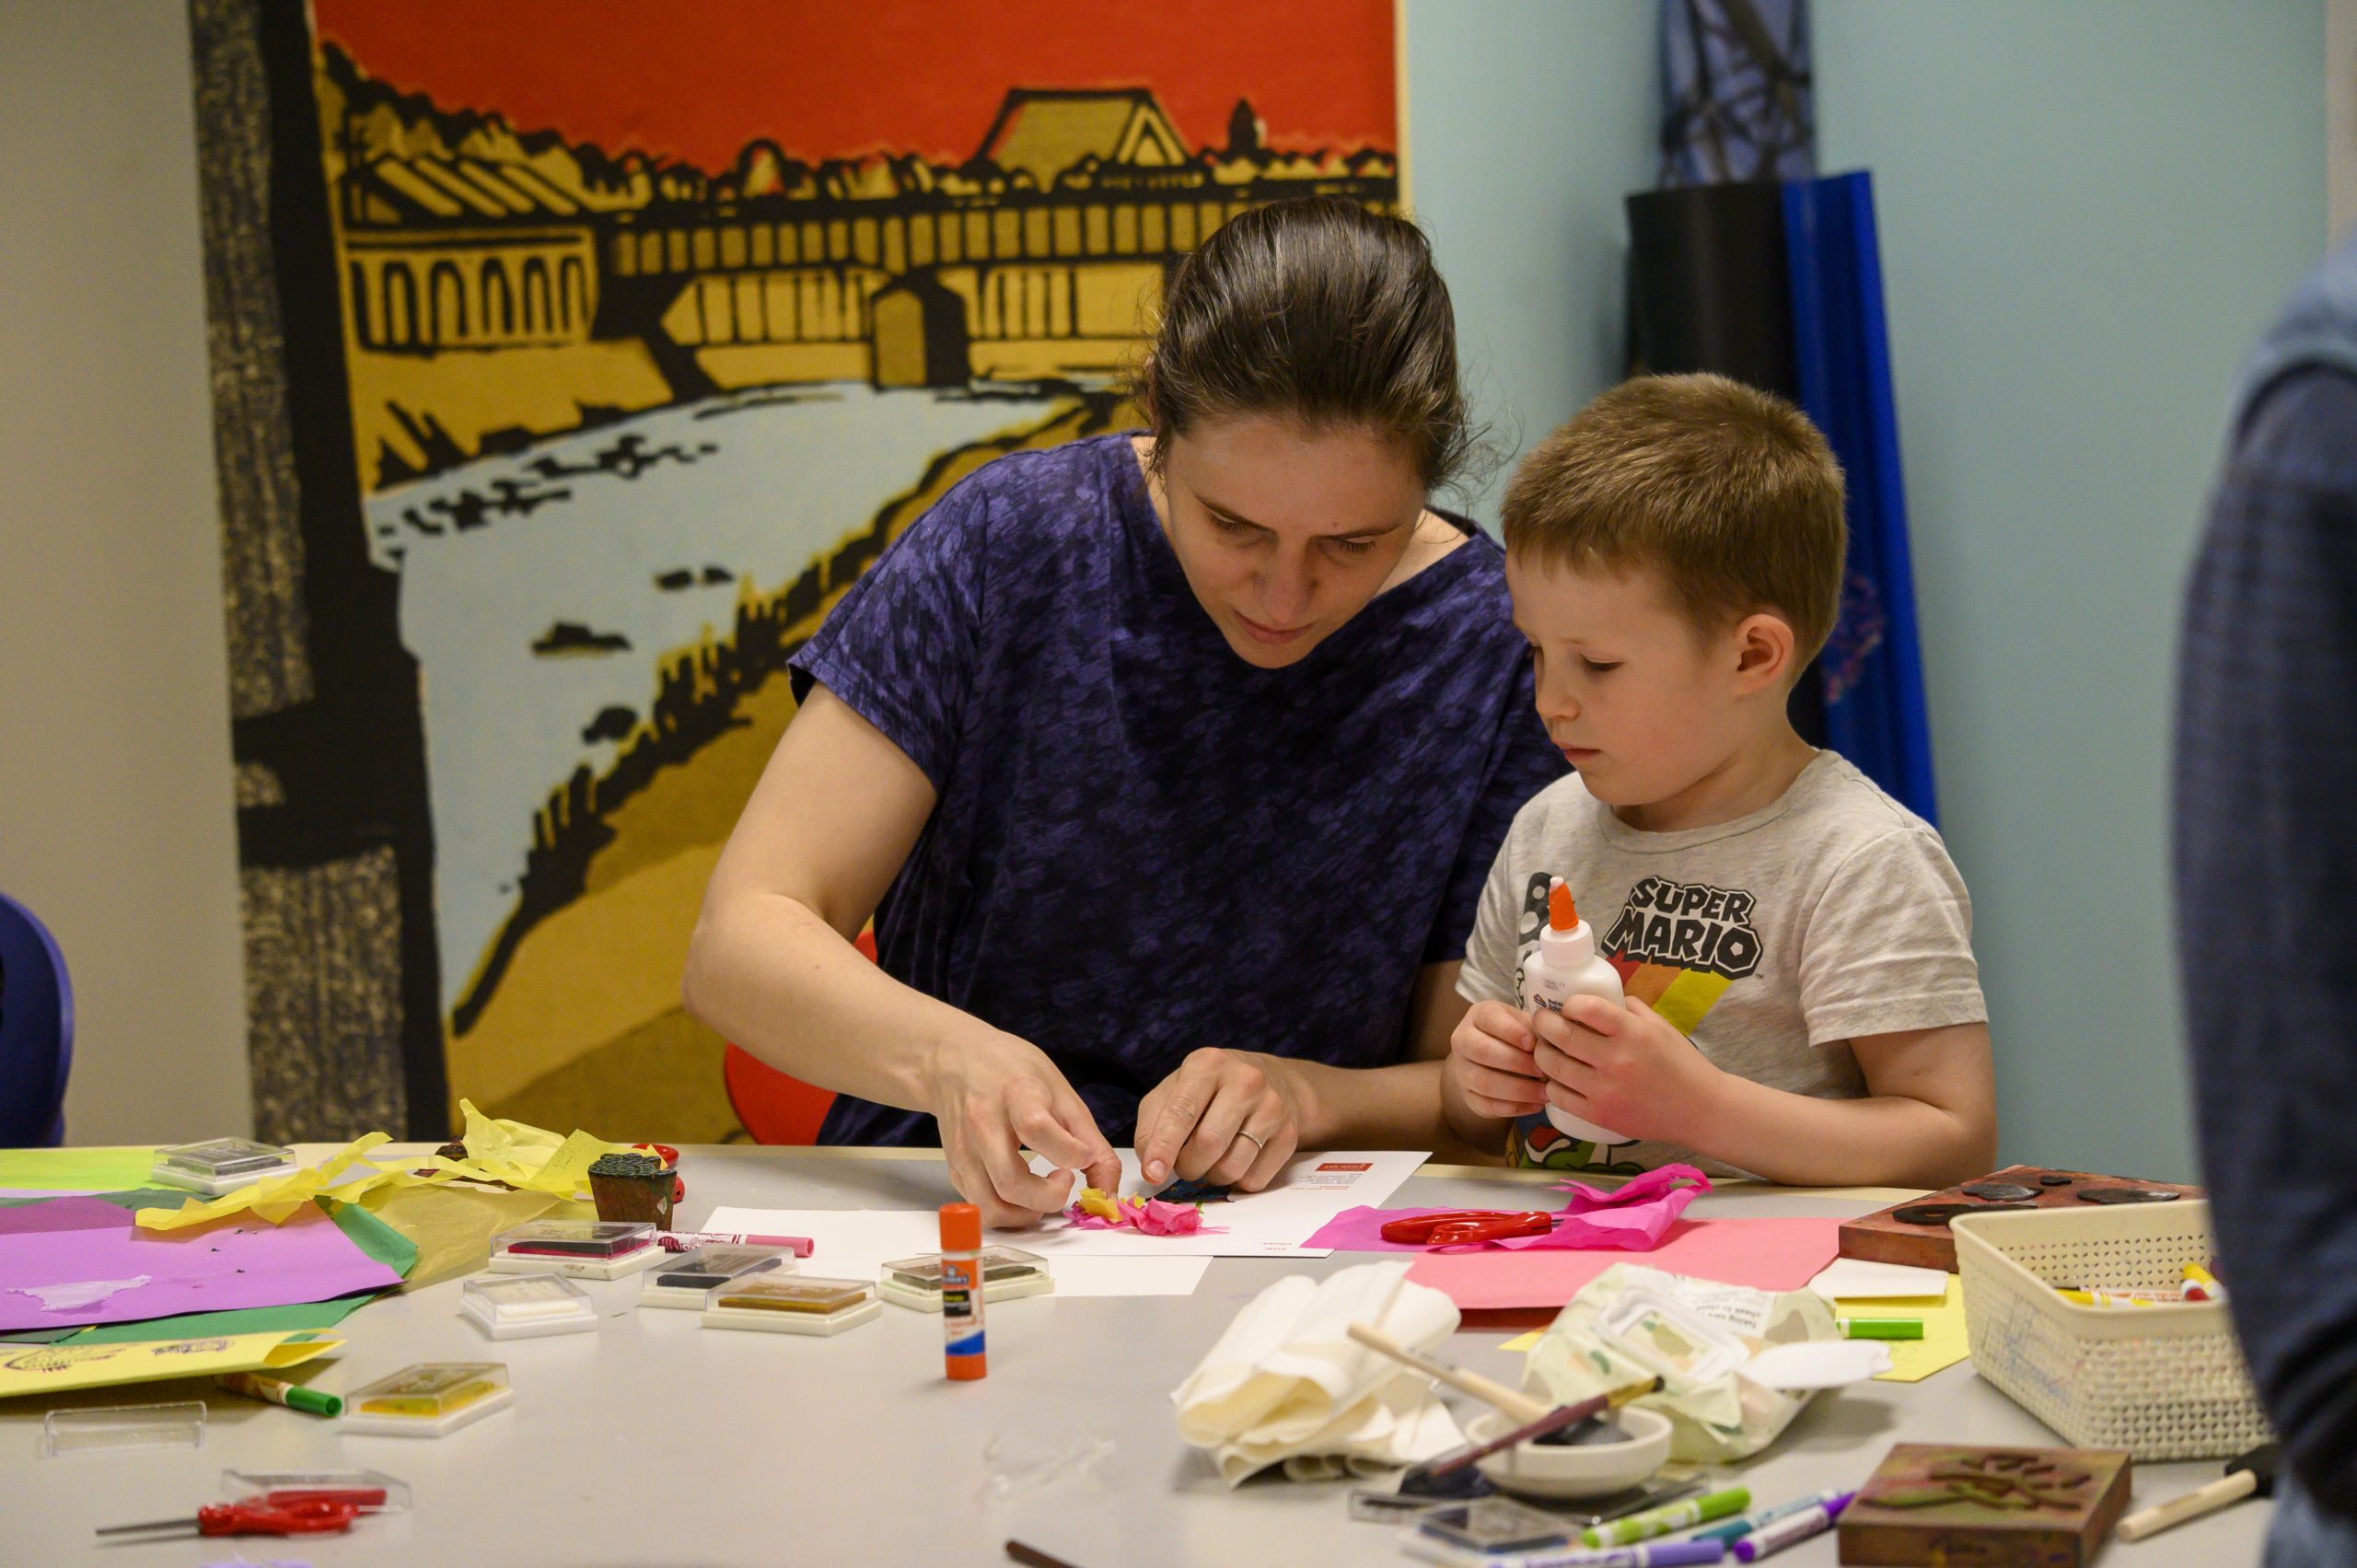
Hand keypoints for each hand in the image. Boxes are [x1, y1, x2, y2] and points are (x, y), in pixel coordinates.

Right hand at [924, 1028, 1120, 1227]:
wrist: (955, 1060)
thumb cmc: (1012, 1071)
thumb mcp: (1060, 1091)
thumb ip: (1090, 1141)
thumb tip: (1107, 1189)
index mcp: (1015, 1095)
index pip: (1036, 1129)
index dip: (1068, 1153)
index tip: (1083, 1157)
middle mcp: (982, 1124)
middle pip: (1011, 1182)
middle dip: (1049, 1197)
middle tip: (1066, 1179)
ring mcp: (964, 1149)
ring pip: (991, 1205)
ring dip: (1027, 1214)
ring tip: (1045, 1193)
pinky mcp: (955, 1168)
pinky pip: (980, 1207)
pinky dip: (1008, 1212)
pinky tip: (1024, 1193)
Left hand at [1136, 1048, 1303, 1190]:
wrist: (1273, 1082)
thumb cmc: (1212, 1089)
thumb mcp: (1175, 1089)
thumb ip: (1152, 1123)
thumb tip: (1152, 1164)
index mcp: (1208, 1064)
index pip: (1182, 1111)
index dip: (1164, 1147)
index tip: (1152, 1173)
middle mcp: (1245, 1081)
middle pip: (1208, 1144)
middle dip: (1187, 1166)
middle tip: (1183, 1163)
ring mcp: (1272, 1108)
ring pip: (1231, 1168)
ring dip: (1210, 1176)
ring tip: (1209, 1159)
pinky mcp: (1289, 1135)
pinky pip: (1253, 1180)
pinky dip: (1235, 1182)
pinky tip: (1234, 1160)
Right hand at [1444, 1000, 1547, 1120]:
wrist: (1490, 1058)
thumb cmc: (1514, 1035)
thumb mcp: (1523, 1022)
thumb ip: (1534, 1028)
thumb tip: (1550, 1043)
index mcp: (1478, 1015)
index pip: (1490, 1019)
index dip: (1511, 1031)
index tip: (1533, 1044)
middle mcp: (1463, 1041)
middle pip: (1483, 1051)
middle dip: (1517, 1063)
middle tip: (1544, 1071)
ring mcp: (1462, 1070)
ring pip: (1485, 1082)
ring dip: (1519, 1090)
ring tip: (1545, 1093)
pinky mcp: (1468, 1096)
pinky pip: (1488, 1105)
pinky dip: (1515, 1107)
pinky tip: (1536, 1105)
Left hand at [1529, 995, 1727, 1144]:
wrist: (1701, 1111)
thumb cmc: (1681, 1064)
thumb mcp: (1660, 1026)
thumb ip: (1628, 1008)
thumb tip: (1598, 997)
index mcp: (1633, 1033)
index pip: (1586, 1008)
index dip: (1569, 1003)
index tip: (1567, 1006)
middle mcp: (1616, 1060)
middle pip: (1561, 1035)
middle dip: (1543, 1023)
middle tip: (1542, 1020)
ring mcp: (1605, 1090)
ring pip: (1553, 1067)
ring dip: (1542, 1054)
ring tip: (1545, 1048)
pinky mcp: (1599, 1115)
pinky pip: (1559, 1096)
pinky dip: (1552, 1084)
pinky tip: (1556, 1078)